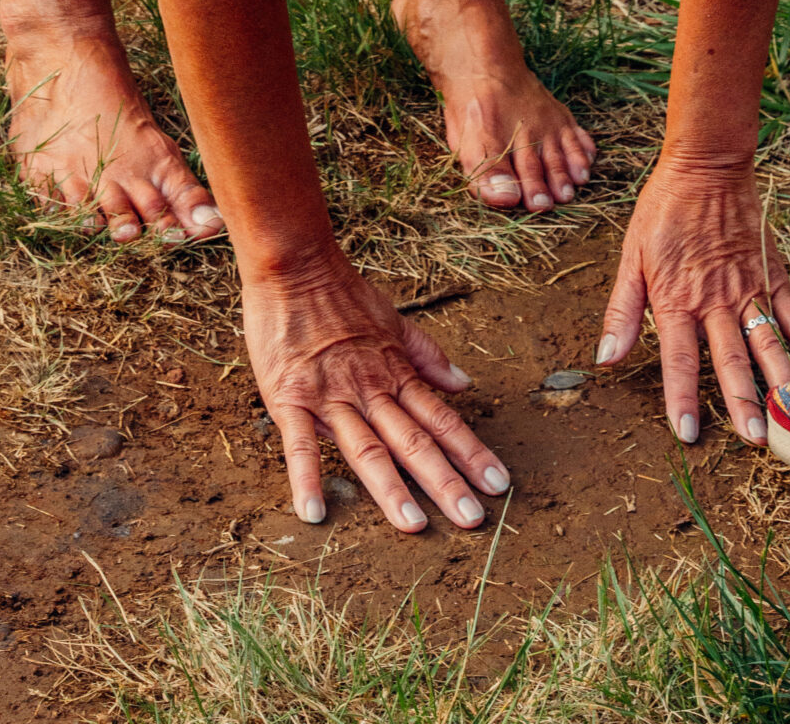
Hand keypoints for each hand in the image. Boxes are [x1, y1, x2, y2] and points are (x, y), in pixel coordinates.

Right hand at [242, 247, 510, 530]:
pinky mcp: (290, 397)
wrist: (295, 264)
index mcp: (395, 374)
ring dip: (389, 488)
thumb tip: (465, 383)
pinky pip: (298, 443)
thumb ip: (427, 356)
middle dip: (444, 481)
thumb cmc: (343, 294)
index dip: (471, 452)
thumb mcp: (394, 320)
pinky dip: (305, 478)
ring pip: (366, 448)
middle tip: (473, 519)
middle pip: (413, 441)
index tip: (500, 483)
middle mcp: (369, 390)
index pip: (441, 419)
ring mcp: (330, 396)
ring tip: (413, 525)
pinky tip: (313, 513)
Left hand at [595, 153, 789, 445]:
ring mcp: (750, 289)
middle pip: (732, 358)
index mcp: (677, 298)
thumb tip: (606, 357)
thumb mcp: (632, 256)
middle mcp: (716, 300)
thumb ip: (623, 310)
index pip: (679, 358)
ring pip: (769, 343)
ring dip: (781, 382)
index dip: (682, 397)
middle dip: (743, 402)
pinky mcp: (774, 276)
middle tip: (756, 439)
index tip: (688, 434)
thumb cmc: (663, 211)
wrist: (706, 166)